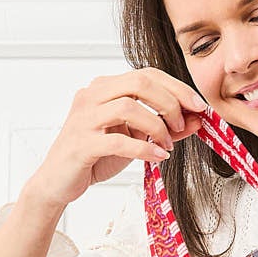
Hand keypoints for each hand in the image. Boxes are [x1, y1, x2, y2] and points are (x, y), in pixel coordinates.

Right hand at [22, 67, 209, 214]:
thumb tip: (196, 120)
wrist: (58, 182)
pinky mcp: (82, 143)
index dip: (177, 87)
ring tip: (167, 144)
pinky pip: (119, 140)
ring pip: (128, 107)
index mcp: (104, 88)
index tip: (199, 106)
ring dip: (157, 126)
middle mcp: (91, 96)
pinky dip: (144, 148)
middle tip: (184, 124)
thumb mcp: (135, 138)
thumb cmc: (95, 157)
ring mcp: (84, 118)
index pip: (147, 74)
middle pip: (139, 83)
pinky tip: (157, 156)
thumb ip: (164, 127)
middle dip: (170, 102)